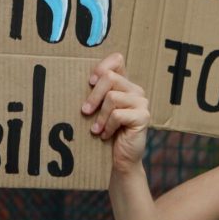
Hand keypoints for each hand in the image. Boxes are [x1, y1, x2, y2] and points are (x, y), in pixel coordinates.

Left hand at [82, 53, 149, 173]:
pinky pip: (118, 114)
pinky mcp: (143, 116)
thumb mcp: (99, 110)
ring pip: (112, 97)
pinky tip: (106, 135)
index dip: (102, 67)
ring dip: (100, 116)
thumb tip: (75, 81)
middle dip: (93, 96)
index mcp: (125, 85)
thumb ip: (96, 94)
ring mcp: (142, 103)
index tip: (90, 82)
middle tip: (85, 111)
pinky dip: (108, 126)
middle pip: (110, 78)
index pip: (117, 60)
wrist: (121, 159)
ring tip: (96, 129)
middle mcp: (136, 90)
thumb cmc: (107, 133)